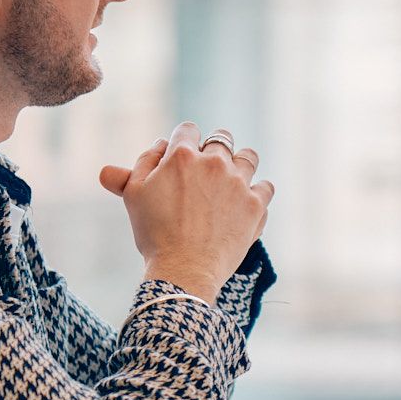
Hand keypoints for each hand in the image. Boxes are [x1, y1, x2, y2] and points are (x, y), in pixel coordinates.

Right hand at [99, 122, 272, 301]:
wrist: (184, 269)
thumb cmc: (154, 235)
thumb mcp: (134, 195)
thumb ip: (142, 163)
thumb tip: (159, 144)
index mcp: (181, 156)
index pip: (187, 130)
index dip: (184, 140)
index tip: (184, 155)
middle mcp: (213, 162)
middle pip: (221, 138)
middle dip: (214, 148)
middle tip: (208, 167)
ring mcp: (238, 183)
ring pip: (249, 157)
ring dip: (240, 163)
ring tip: (232, 179)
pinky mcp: (255, 204)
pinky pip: (266, 187)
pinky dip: (258, 192)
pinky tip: (247, 201)